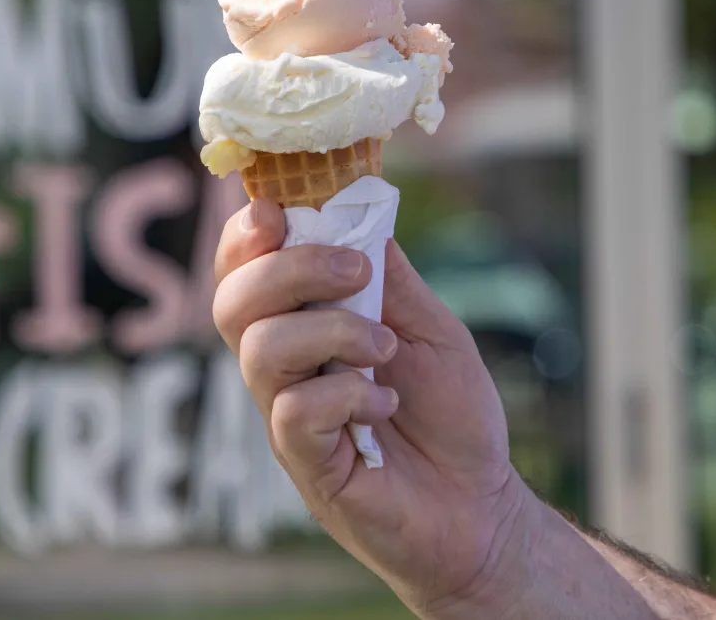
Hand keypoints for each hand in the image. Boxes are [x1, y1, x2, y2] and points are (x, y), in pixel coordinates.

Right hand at [212, 199, 536, 616]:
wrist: (482, 505)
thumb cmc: (451, 416)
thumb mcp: (430, 328)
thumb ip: (390, 277)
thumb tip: (357, 214)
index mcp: (301, 329)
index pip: (242, 273)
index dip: (245, 237)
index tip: (278, 211)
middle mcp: (282, 371)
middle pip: (232, 303)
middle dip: (289, 269)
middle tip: (355, 270)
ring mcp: (287, 419)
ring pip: (260, 350)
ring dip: (330, 330)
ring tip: (386, 349)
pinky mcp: (307, 464)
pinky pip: (295, 412)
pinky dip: (347, 394)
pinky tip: (386, 406)